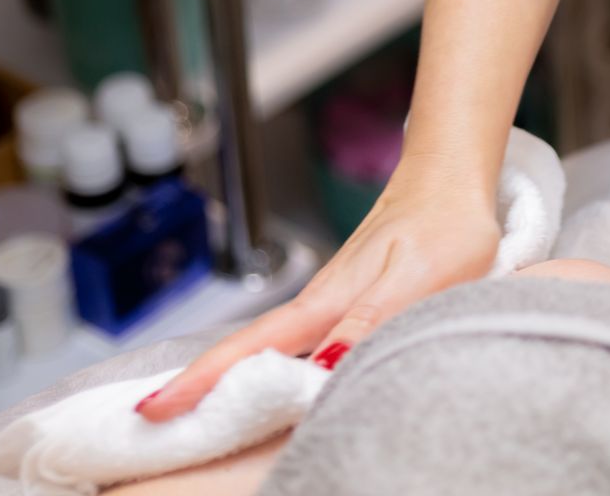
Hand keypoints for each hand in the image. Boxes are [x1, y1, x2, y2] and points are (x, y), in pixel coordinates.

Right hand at [136, 163, 500, 420]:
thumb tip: (323, 367)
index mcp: (328, 302)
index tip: (154, 409)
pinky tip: (271, 386)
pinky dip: (274, 366)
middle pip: (248, 354)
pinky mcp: (350, 300)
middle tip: (154, 429)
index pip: (252, 348)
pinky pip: (301, 344)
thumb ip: (369, 320)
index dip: (202, 379)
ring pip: (273, 350)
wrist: (454, 180)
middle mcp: (321, 305)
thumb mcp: (416, 278)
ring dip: (232, 381)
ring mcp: (333, 302)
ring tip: (195, 422)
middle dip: (199, 389)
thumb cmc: (444, 225)